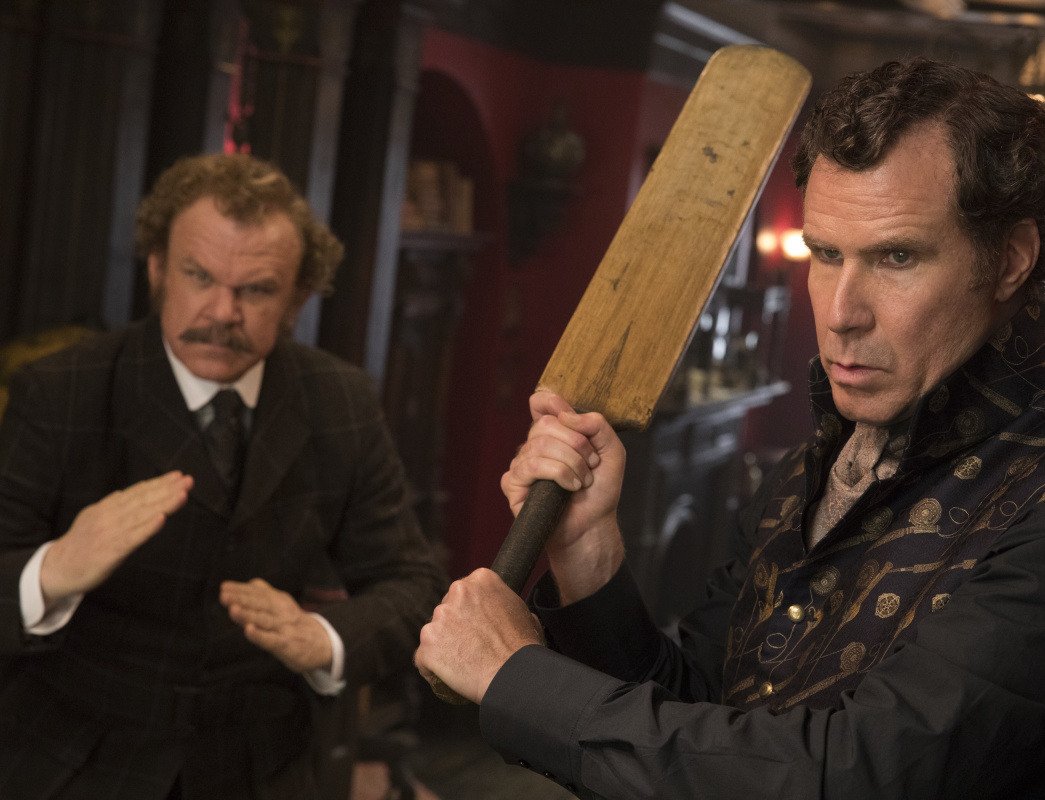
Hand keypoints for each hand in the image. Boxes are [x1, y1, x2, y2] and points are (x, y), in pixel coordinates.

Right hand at [40, 470, 192, 605]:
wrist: (55, 569)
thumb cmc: (80, 545)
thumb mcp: (93, 519)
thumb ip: (110, 507)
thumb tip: (123, 493)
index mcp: (106, 508)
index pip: (137, 492)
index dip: (158, 483)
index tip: (178, 476)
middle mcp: (109, 516)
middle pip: (142, 500)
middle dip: (167, 489)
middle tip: (188, 480)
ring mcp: (109, 533)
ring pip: (141, 515)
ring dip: (163, 503)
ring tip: (182, 494)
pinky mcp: (109, 552)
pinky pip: (131, 538)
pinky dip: (147, 527)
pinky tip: (162, 518)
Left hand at [220, 578, 332, 673]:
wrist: (323, 643)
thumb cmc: (295, 624)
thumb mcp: (284, 605)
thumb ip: (267, 594)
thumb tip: (250, 582)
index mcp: (279, 601)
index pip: (258, 593)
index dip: (241, 590)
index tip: (224, 586)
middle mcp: (281, 612)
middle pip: (260, 604)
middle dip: (241, 599)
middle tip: (224, 595)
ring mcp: (284, 628)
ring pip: (264, 620)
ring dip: (248, 614)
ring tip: (233, 609)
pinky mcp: (287, 645)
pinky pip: (272, 640)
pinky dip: (260, 635)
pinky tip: (248, 631)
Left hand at [415, 568, 543, 703]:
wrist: (513, 675)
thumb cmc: (523, 647)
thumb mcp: (522, 611)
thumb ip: (503, 602)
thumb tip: (499, 609)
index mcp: (481, 579)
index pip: (466, 592)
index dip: (470, 610)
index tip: (477, 626)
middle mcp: (457, 591)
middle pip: (448, 609)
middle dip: (454, 625)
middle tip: (471, 645)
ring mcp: (439, 617)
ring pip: (435, 631)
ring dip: (443, 644)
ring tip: (462, 662)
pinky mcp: (427, 644)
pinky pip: (423, 657)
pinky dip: (431, 667)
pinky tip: (447, 675)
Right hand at [500, 391, 625, 599]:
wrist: (593, 524)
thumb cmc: (599, 490)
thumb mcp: (611, 451)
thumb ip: (597, 425)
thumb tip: (567, 414)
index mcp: (554, 433)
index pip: (541, 403)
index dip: (551, 402)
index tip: (569, 416)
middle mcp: (534, 445)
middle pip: (545, 424)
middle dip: (576, 444)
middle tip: (591, 465)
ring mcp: (522, 464)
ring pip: (539, 446)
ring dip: (571, 463)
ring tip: (582, 481)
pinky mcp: (513, 484)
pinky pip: (531, 466)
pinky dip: (558, 474)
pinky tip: (569, 488)